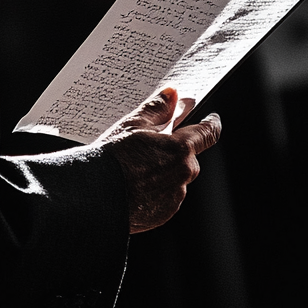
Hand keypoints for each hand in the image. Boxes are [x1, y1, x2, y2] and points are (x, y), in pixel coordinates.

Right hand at [97, 88, 220, 233]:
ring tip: (135, 168)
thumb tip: (171, 94)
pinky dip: (156, 189)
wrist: (96, 195)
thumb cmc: (113, 158)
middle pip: (188, 156)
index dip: (211, 124)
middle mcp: (183, 173)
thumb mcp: (132, 126)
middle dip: (174, 150)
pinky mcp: (165, 212)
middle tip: (151, 145)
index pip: (207, 133)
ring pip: (176, 177)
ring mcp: (175, 196)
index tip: (211, 120)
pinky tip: (135, 185)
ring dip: (164, 170)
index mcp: (180, 149)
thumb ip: (156, 108)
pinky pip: (167, 196)